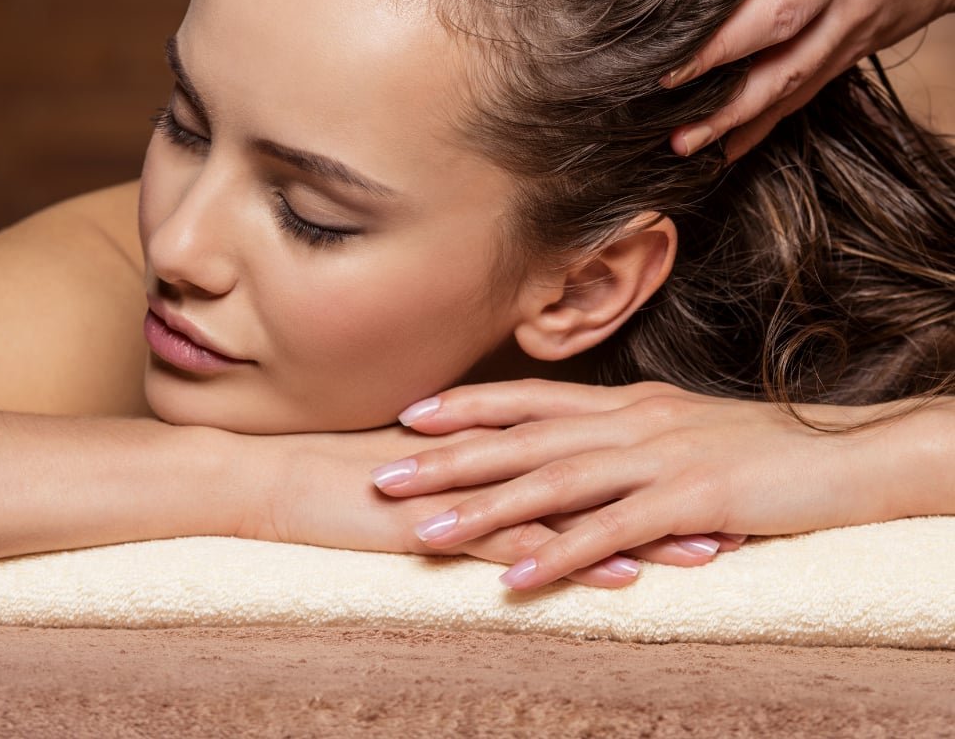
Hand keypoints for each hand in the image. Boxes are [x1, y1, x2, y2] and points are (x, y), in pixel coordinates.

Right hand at [195, 421, 744, 588]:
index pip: (587, 445)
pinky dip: (573, 561)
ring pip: (573, 508)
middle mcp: (491, 456)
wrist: (274, 477)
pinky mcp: (440, 529)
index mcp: (492, 438)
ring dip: (644, 529)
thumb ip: (473, 462)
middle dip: (671, 491)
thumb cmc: (346, 473)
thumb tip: (520, 470)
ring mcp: (467, 491)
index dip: (652, 459)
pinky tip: (620, 578)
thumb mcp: (423, 464)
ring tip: (711, 547)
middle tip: (741, 505)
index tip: (709, 472)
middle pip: (600, 471)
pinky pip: (516, 547)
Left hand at [370, 379, 902, 590]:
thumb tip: (587, 452)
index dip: (469, 404)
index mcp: (628, 404)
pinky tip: (519, 578)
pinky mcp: (693, 499)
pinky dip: (563, 553)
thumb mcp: (684, 431)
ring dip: (487, 508)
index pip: (532, 399)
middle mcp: (632, 422)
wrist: (842, 453)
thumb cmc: (761, 447)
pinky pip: (614, 531)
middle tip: (385, 471)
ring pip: (555, 480)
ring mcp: (660, 458)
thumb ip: (631, 439)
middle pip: (525, 437)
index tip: (412, 412)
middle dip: (451, 455)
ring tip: (427, 531)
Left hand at [662, 0, 954, 159]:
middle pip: (777, 12)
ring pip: (790, 69)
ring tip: (681, 138)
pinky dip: (763, 126)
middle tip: (659, 73)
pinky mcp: (853, 48)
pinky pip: (805, 92)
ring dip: (733, 110)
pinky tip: (721, 153)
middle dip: (716, 48)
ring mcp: (850, 15)